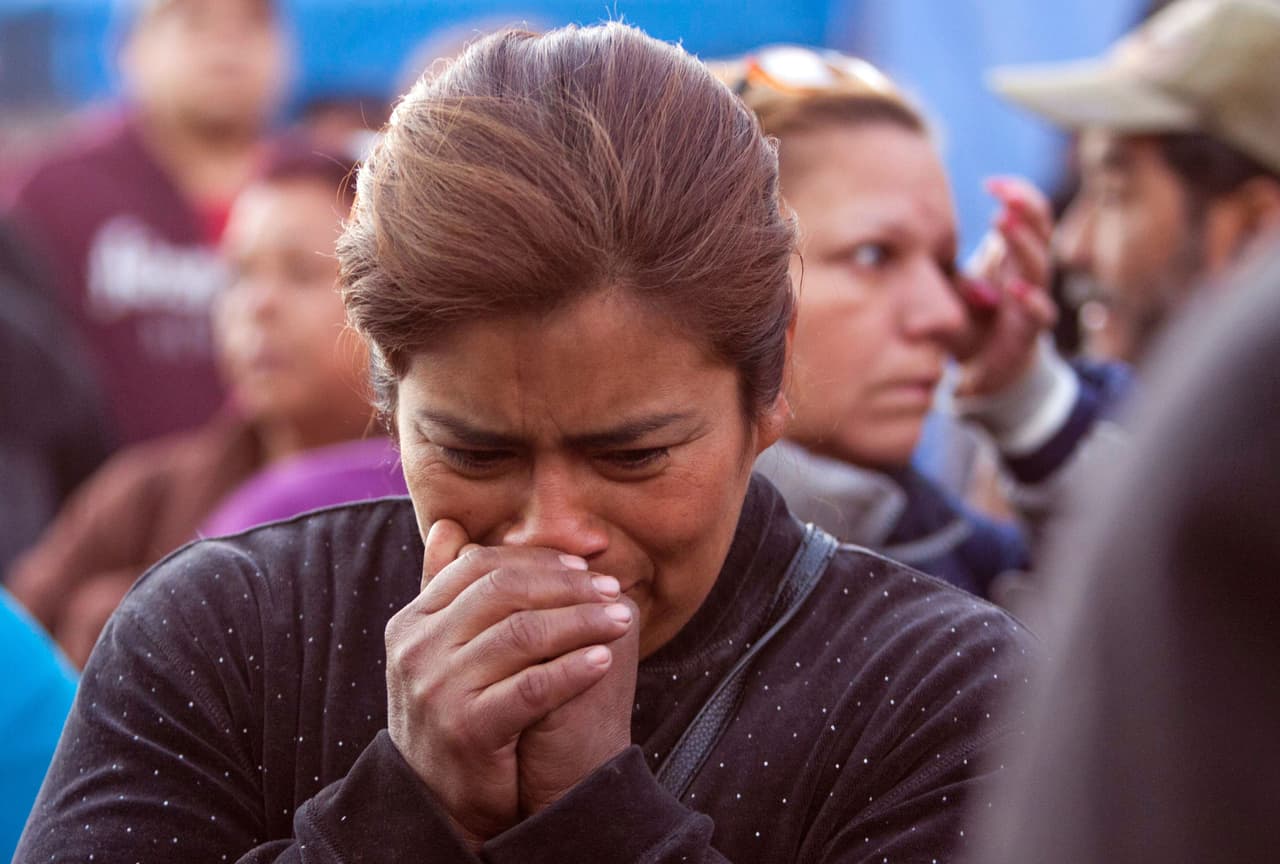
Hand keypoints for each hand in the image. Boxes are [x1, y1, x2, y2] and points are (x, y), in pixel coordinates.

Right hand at [384, 520, 634, 848]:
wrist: (440, 803)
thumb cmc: (455, 715)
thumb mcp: (440, 651)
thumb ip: (447, 591)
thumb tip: (450, 526)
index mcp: (411, 623)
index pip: (480, 567)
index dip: (537, 561)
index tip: (584, 567)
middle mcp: (416, 650)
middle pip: (503, 592)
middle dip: (566, 586)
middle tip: (610, 589)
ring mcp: (437, 689)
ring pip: (523, 634)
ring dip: (581, 621)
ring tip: (622, 620)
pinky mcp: (467, 729)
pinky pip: (531, 687)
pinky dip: (572, 669)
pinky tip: (604, 660)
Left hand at [953, 176, 1058, 397]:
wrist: (986, 370)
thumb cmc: (968, 323)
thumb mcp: (944, 292)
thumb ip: (931, 274)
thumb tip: (899, 253)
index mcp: (1013, 256)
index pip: (1028, 216)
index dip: (1017, 194)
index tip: (990, 182)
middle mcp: (1028, 273)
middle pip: (1040, 232)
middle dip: (1024, 209)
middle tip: (1001, 194)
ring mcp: (1032, 301)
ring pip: (1040, 266)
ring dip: (1022, 242)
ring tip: (1001, 221)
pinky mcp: (1029, 332)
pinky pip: (1040, 314)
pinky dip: (1030, 300)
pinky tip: (1015, 289)